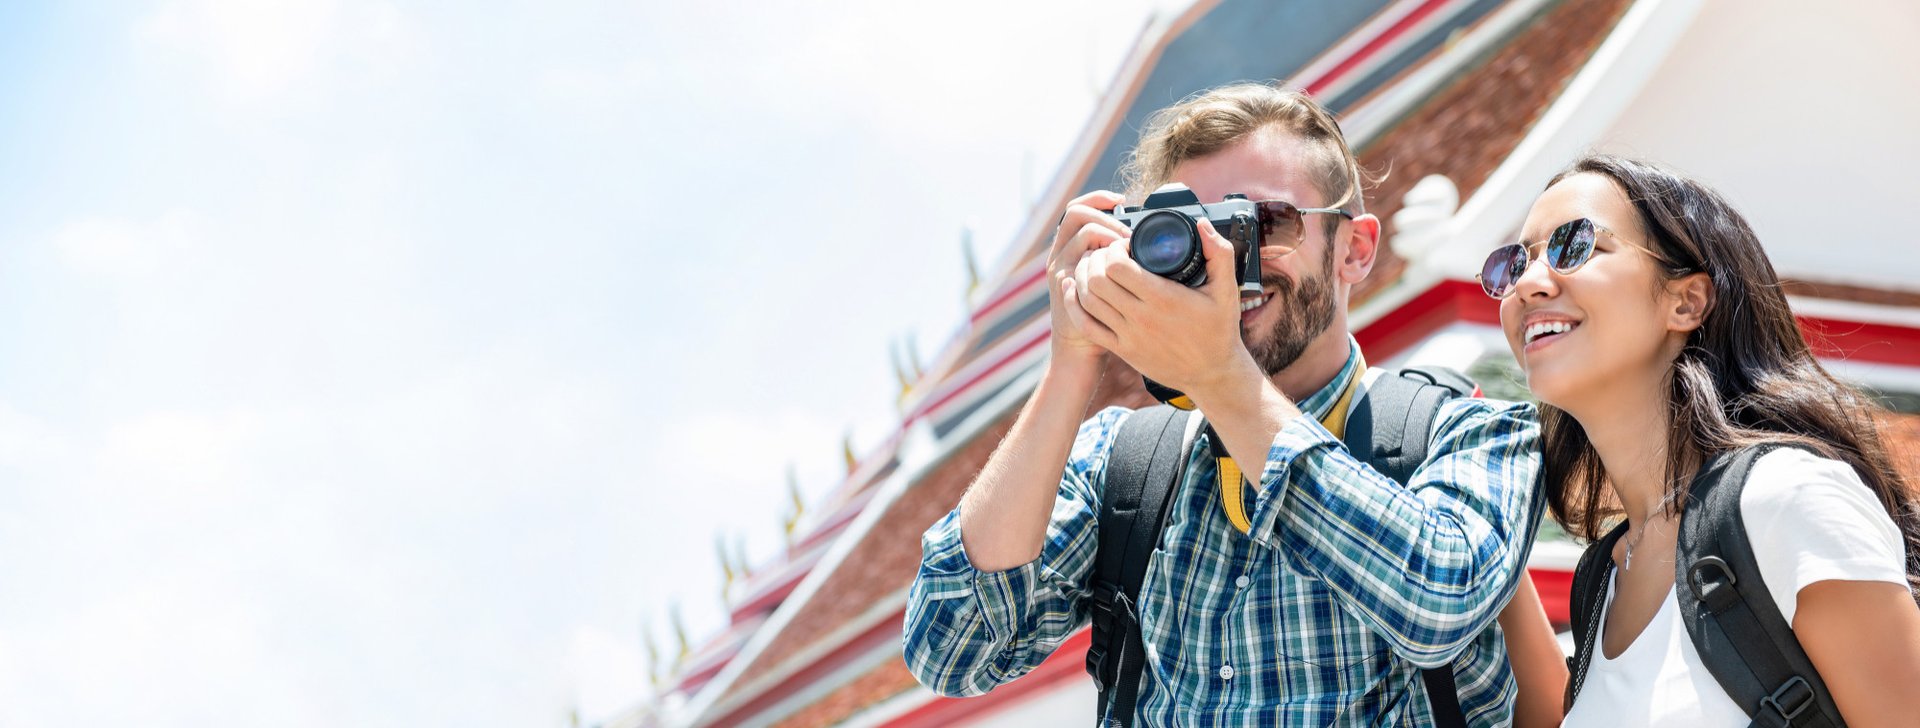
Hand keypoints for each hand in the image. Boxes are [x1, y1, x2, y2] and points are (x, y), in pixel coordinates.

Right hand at [1047, 190, 1129, 368]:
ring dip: (1108, 234)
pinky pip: (1080, 261)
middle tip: (1129, 234)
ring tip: (1127, 248)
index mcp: (1071, 245)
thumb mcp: (1107, 277)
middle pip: (1076, 214)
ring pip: (1081, 233)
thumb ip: (1116, 254)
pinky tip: (1117, 265)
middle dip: (1107, 217)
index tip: (1122, 200)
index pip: (1078, 207)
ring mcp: (1061, 268)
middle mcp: (1061, 253)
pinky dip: (1100, 256)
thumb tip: (1144, 232)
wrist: (1081, 346)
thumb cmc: (1105, 312)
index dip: (1098, 198)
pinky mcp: (1066, 285)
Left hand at [1071, 217, 1256, 396]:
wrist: (1212, 374)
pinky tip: (1074, 289)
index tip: (1124, 245)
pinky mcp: (1121, 350)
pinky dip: (1075, 305)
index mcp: (1163, 298)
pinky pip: (1086, 326)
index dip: (1114, 248)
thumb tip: (1201, 224)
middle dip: (1096, 258)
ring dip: (1083, 277)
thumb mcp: (1227, 289)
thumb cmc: (1218, 329)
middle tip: (1105, 253)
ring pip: (1087, 300)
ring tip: (1092, 266)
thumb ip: (1219, 253)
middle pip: (1097, 279)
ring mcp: (1128, 336)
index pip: (1117, 266)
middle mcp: (1141, 317)